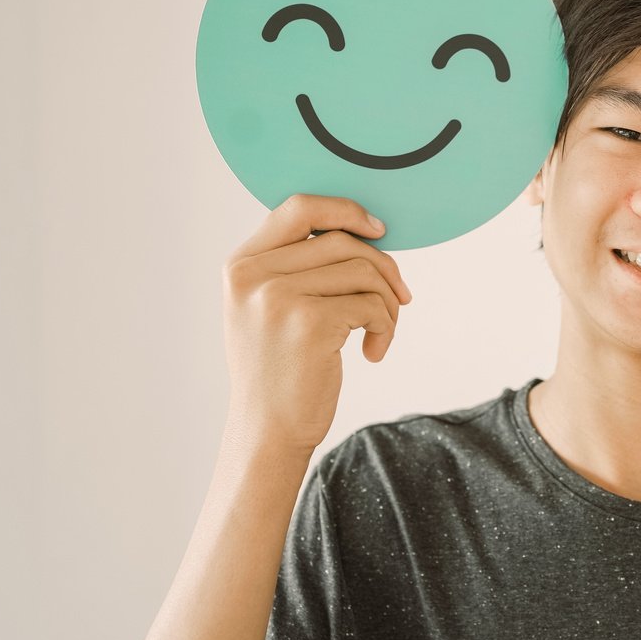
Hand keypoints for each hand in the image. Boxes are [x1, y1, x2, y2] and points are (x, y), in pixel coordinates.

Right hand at [220, 194, 413, 453]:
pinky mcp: (309, 322)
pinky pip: (372, 305)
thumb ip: (297, 265)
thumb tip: (366, 229)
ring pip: (364, 270)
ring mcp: (278, 297)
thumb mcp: (268, 308)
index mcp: (241, 265)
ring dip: (388, 302)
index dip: (346, 210)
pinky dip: (386, 327)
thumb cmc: (279, 370)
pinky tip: (373, 352)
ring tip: (382, 331)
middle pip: (343, 240)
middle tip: (399, 299)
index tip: (379, 230)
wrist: (267, 432)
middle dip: (383, 267)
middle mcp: (254, 275)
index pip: (298, 207)